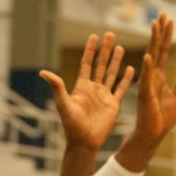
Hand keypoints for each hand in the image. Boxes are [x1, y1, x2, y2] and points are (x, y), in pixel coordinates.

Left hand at [40, 32, 134, 149]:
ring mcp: (104, 96)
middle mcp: (93, 89)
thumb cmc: (71, 124)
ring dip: (116, 61)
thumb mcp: (63, 103)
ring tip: (121, 47)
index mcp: (81, 86)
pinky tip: (132, 68)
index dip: (90, 50)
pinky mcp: (113, 104)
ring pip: (112, 74)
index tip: (94, 36)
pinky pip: (122, 89)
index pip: (87, 63)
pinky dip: (127, 79)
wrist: (84, 141)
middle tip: (111, 34)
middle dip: (105, 50)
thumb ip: (56, 87)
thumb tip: (43, 72)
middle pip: (101, 65)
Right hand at [134, 13, 175, 143]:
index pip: (163, 51)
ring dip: (153, 42)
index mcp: (158, 76)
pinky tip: (148, 55)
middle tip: (163, 14)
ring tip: (155, 25)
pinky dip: (147, 67)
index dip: (166, 35)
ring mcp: (147, 84)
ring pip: (151, 58)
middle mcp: (151, 76)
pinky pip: (146, 79)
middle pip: (156, 49)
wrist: (151, 135)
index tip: (169, 20)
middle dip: (160, 32)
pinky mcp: (145, 95)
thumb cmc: (161, 119)